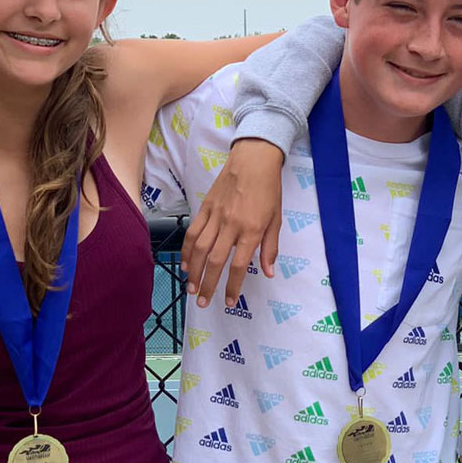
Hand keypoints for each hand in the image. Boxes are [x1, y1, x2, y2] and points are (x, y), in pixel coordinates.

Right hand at [180, 138, 283, 306]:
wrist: (253, 160)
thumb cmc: (269, 190)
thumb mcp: (276, 220)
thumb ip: (270, 248)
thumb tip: (268, 273)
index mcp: (251, 230)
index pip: (238, 265)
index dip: (233, 286)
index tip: (230, 302)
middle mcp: (230, 225)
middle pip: (215, 261)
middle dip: (207, 285)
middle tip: (203, 302)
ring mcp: (215, 216)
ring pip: (199, 249)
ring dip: (193, 271)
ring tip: (190, 288)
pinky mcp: (205, 208)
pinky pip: (193, 232)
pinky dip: (187, 250)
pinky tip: (185, 264)